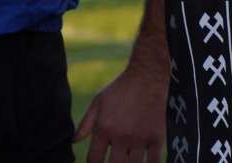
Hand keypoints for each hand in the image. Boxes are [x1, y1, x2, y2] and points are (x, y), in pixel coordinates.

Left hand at [74, 0, 168, 162]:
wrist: (148, 76)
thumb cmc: (121, 88)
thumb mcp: (99, 102)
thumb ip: (86, 124)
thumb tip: (74, 141)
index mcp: (103, 128)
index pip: (95, 160)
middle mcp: (120, 136)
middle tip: (113, 161)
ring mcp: (140, 139)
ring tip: (126, 160)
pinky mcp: (157, 138)